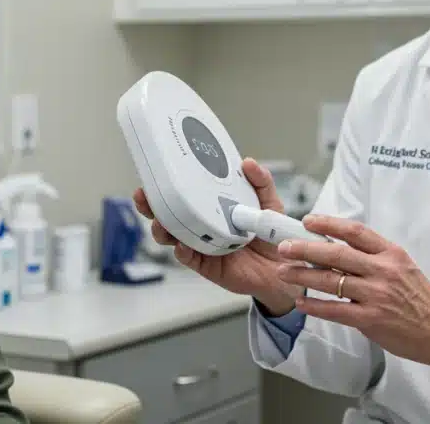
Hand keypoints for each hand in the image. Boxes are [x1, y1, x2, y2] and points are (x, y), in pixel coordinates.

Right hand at [132, 158, 302, 315]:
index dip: (168, 185)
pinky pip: (190, 258)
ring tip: (161, 222)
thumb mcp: (269, 202)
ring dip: (163, 229)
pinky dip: (183, 252)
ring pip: (173, 237)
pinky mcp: (207, 265)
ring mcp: (203, 245)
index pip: (186, 194)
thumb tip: (249, 163)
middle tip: (144, 197)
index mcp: (213, 207)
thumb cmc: (271, 235)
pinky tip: (181, 245)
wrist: (285, 266)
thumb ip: (261, 182)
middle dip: (151, 206)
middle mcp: (204, 225)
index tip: (155, 172)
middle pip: (169, 215)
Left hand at [273, 214, 429, 368]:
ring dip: (303, 276)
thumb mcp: (403, 266)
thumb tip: (338, 248)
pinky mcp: (371, 319)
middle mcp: (383, 270)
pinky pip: (336, 310)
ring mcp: (376, 295)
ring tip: (284, 272)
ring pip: (331, 281)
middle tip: (284, 247)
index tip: (308, 221)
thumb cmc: (420, 297)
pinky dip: (316, 307)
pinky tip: (301, 303)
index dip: (329, 224)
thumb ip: (375, 257)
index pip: (355, 232)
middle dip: (306, 248)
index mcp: (391, 253)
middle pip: (337, 253)